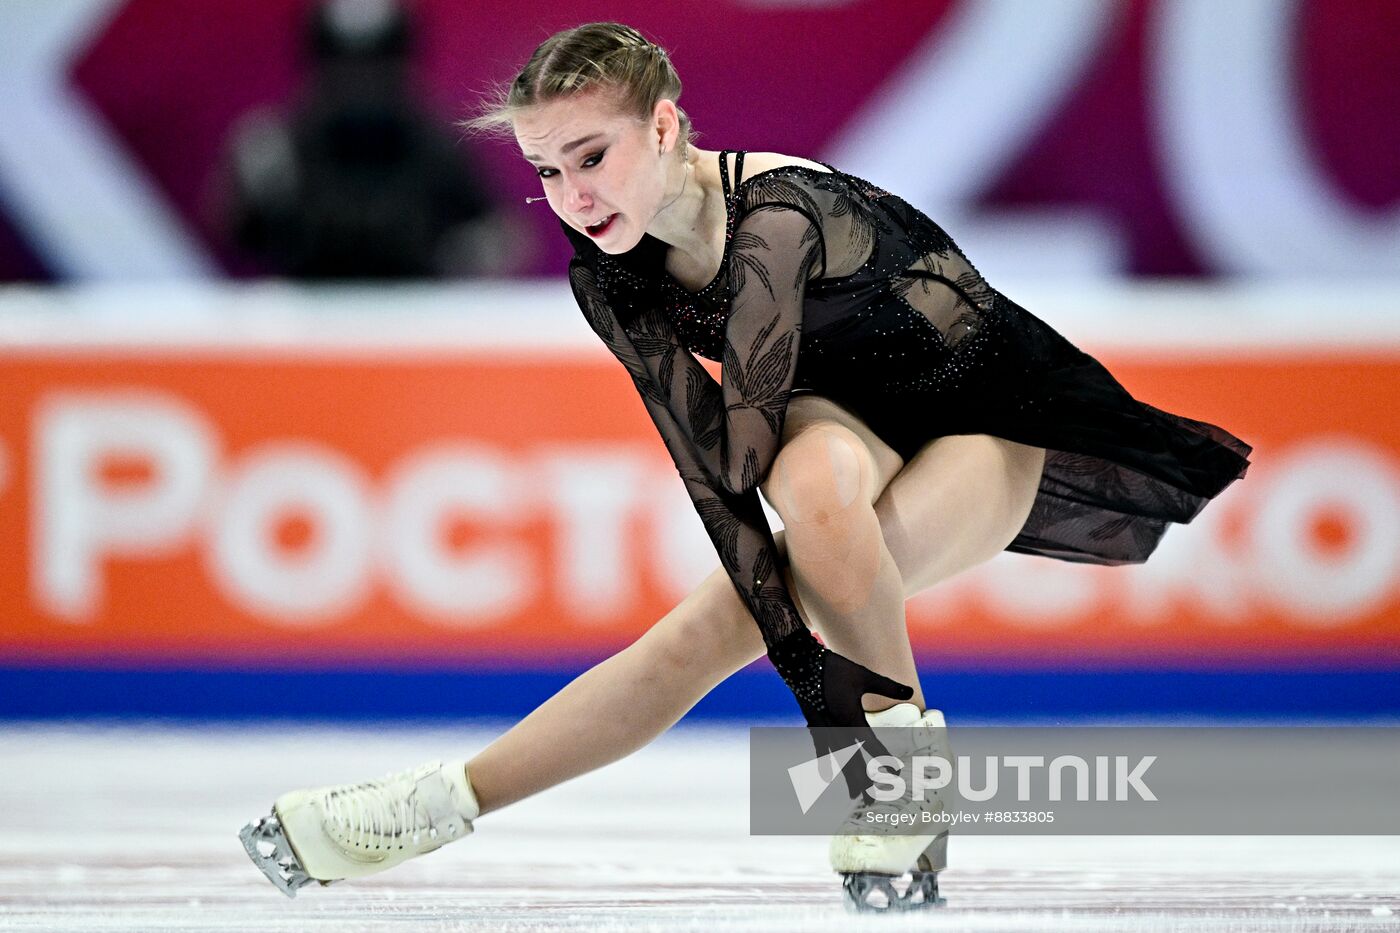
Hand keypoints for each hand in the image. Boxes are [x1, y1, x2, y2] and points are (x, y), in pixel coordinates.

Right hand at [767, 628, 914, 798]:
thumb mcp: (864, 676)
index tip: (895, 772)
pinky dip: (825, 763)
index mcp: (850, 719)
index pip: (871, 746)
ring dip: (847, 777)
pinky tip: (825, 776)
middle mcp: (836, 729)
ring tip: (855, 795)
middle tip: (873, 801)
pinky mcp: (814, 725)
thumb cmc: (833, 668)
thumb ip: (887, 686)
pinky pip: (822, 750)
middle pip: (853, 761)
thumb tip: (910, 690)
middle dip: (864, 781)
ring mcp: (823, 730)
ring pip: (838, 759)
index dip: (884, 760)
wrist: (800, 664)